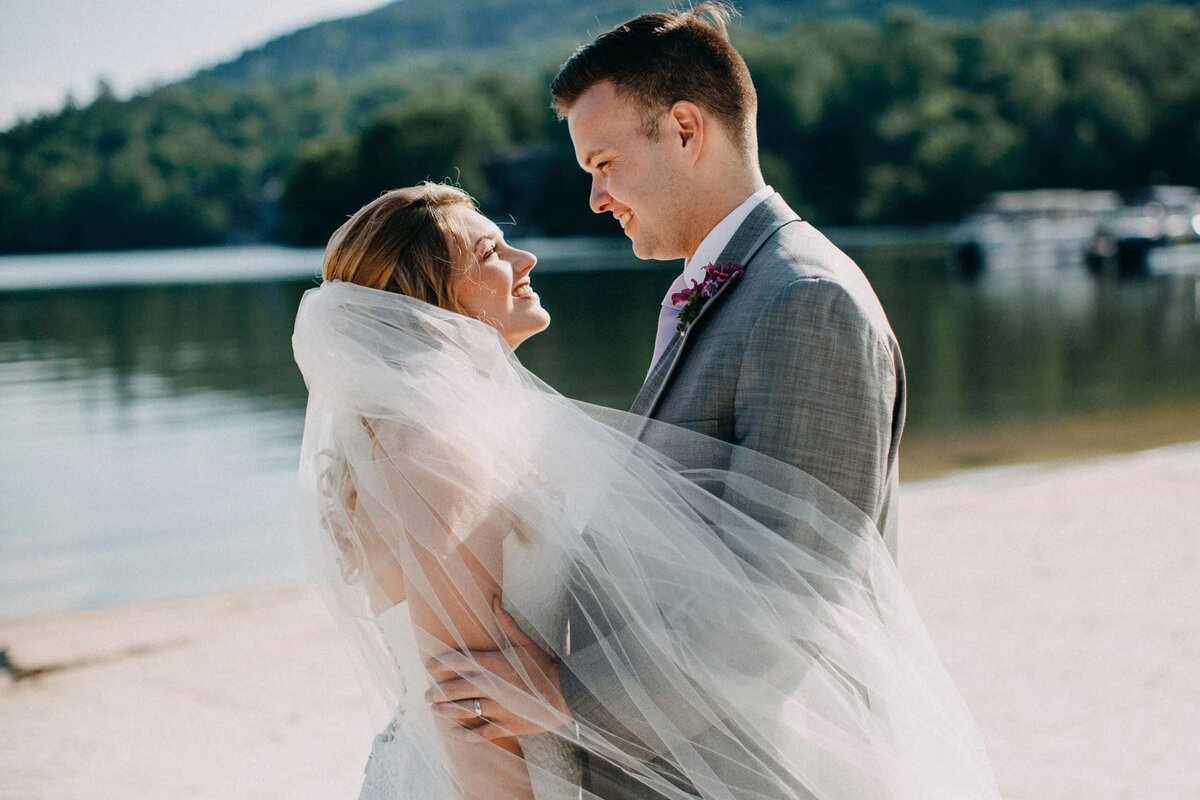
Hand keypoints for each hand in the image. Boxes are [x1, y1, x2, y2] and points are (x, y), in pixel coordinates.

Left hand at [426, 597, 572, 740]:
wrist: (566, 693)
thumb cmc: (544, 666)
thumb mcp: (525, 641)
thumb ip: (506, 622)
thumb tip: (494, 598)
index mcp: (491, 663)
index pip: (455, 662)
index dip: (438, 664)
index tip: (429, 666)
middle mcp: (488, 685)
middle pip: (453, 689)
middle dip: (436, 692)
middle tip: (427, 695)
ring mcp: (495, 707)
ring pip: (461, 711)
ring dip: (444, 711)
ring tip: (436, 710)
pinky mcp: (504, 725)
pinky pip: (478, 733)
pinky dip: (463, 734)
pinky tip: (453, 732)